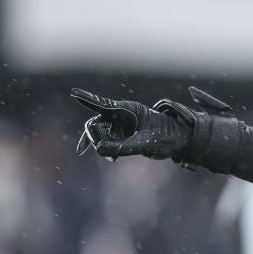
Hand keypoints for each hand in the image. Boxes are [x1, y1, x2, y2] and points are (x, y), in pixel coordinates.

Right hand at [71, 88, 191, 159]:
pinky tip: (99, 155)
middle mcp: (121, 115)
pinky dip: (102, 148)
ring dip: (99, 145)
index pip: (102, 105)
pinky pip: (106, 140)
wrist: (179, 140)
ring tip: (113, 159)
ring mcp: (121, 124)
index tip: (74, 93)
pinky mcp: (122, 134)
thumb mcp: (145, 144)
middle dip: (94, 137)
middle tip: (102, 151)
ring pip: (99, 133)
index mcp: (128, 110)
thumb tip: (99, 149)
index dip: (87, 100)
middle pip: (96, 123)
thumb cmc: (166, 137)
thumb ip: (123, 147)